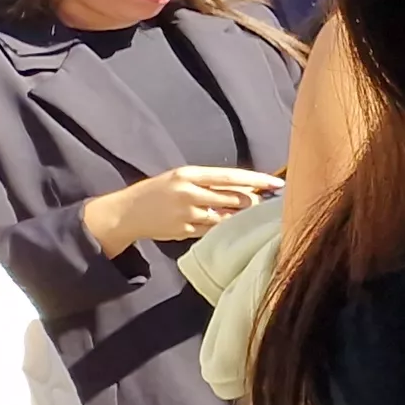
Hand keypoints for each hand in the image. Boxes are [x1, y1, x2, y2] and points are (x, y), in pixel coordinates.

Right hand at [82, 165, 280, 252]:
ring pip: (227, 217)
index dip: (257, 180)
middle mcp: (188, 192)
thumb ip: (209, 182)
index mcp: (188, 174)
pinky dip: (224, 228)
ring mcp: (187, 214)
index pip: (231, 176)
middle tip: (267, 203)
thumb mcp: (180, 178)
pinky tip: (229, 226)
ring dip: (241, 217)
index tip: (278, 183)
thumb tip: (247, 186)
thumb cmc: (159, 192)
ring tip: (250, 215)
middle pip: (234, 198)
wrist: (126, 212)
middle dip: (254, 201)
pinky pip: (213, 230)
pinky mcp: (185, 231)